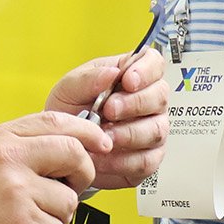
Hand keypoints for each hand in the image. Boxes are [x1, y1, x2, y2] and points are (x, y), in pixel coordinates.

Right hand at [0, 113, 104, 223]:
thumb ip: (17, 146)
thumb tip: (65, 145)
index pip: (55, 121)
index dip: (85, 131)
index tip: (99, 142)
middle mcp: (10, 162)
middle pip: (74, 155)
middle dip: (83, 172)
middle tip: (71, 184)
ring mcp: (19, 195)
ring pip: (68, 200)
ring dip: (55, 213)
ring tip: (23, 217)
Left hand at [45, 48, 168, 191]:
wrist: (63, 147)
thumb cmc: (69, 113)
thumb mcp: (69, 90)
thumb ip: (88, 79)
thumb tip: (112, 73)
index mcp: (131, 76)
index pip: (154, 63)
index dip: (146, 70)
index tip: (128, 81)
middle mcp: (147, 102)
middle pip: (159, 96)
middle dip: (134, 104)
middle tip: (109, 110)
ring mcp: (151, 130)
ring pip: (156, 130)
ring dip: (128, 134)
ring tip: (103, 136)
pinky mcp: (147, 158)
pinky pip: (146, 160)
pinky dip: (123, 161)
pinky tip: (104, 157)